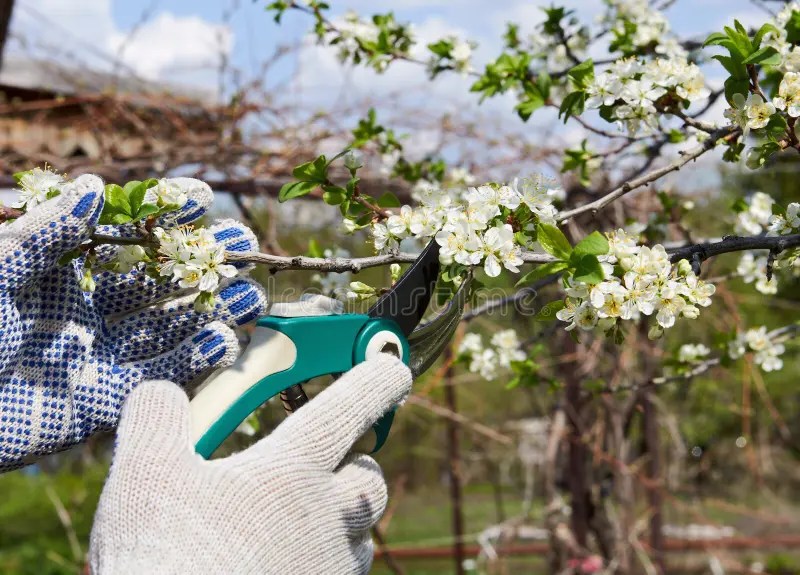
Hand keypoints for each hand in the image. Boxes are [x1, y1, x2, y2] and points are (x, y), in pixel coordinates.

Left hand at [0, 175, 266, 470]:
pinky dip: (194, 360)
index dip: (162, 216)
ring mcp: (99, 356)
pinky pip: (160, 378)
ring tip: (251, 297)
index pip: (125, 238)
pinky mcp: (104, 400)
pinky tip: (226, 341)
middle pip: (159, 283)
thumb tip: (95, 184)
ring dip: (211, 312)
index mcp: (58, 274)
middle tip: (243, 247)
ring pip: (169, 329)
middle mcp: (88, 311)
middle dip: (203, 264)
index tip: (201, 197)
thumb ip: (44, 235)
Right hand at [89, 354, 411, 574]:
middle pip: (372, 477)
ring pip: (362, 531)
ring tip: (302, 519)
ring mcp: (331, 566)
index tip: (394, 368)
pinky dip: (325, 561)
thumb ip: (156, 417)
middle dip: (359, 462)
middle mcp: (326, 516)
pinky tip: (286, 562)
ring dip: (343, 516)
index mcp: (292, 470)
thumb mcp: (143, 474)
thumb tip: (160, 395)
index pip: (350, 407)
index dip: (378, 381)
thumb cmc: (163, 556)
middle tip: (332, 462)